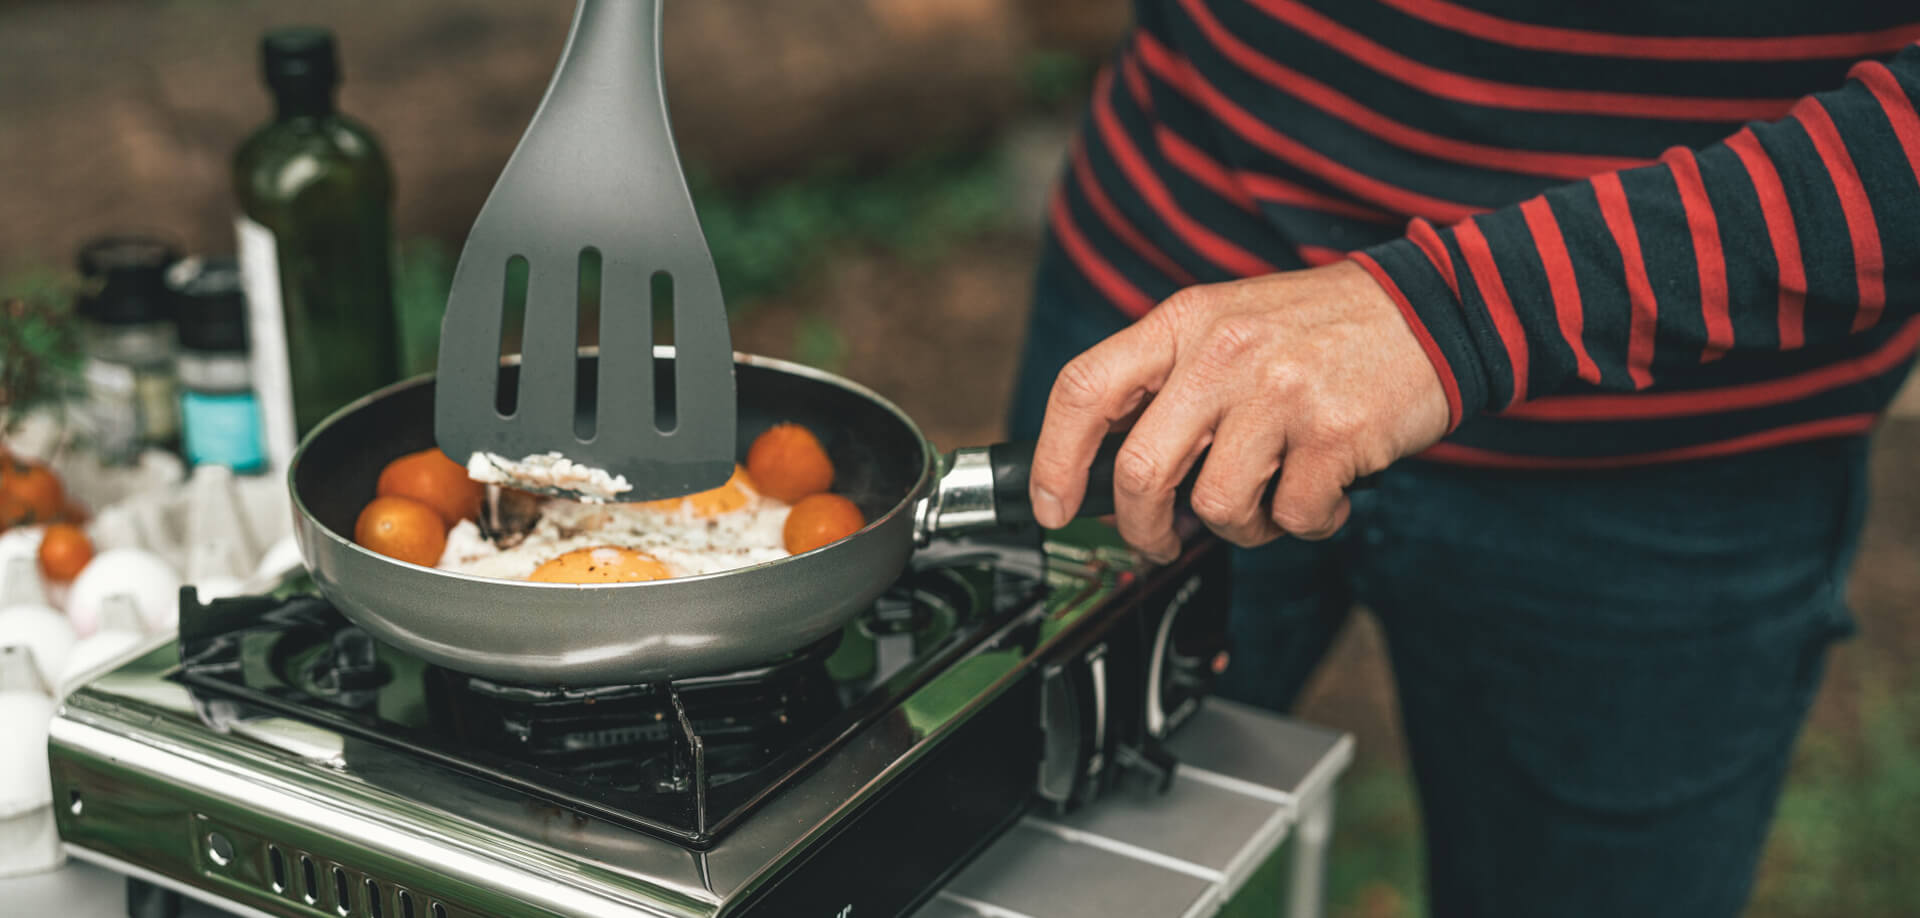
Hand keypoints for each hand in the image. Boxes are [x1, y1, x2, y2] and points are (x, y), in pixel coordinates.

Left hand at [1028, 260, 1449, 560]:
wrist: (1434, 308)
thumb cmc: (1323, 329)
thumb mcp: (1228, 324)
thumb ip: (1169, 382)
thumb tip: (1110, 468)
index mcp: (1184, 321)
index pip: (1084, 389)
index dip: (1054, 459)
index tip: (1053, 506)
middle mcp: (1223, 352)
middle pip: (1140, 469)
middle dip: (1143, 527)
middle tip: (1162, 538)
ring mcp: (1279, 392)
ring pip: (1217, 506)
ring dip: (1244, 525)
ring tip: (1275, 495)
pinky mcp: (1333, 432)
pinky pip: (1293, 517)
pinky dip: (1309, 521)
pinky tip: (1328, 489)